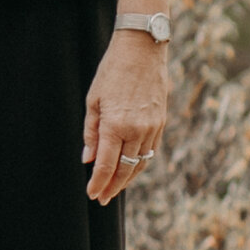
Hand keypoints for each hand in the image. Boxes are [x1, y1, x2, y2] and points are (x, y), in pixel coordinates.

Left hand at [83, 28, 168, 204]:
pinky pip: (151, 152)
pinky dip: (141, 164)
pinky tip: (132, 169)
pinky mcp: (161, 123)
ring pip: (140, 164)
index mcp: (116, 125)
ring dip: (128, 179)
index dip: (98, 183)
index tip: (92, 194)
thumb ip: (91, 131)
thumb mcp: (93, 99)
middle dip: (112, 187)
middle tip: (102, 198)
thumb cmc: (112, 72)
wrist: (142, 50)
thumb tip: (88, 158)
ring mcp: (152, 128)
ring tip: (115, 188)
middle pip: (125, 170)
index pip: (106, 165)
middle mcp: (136, 131)